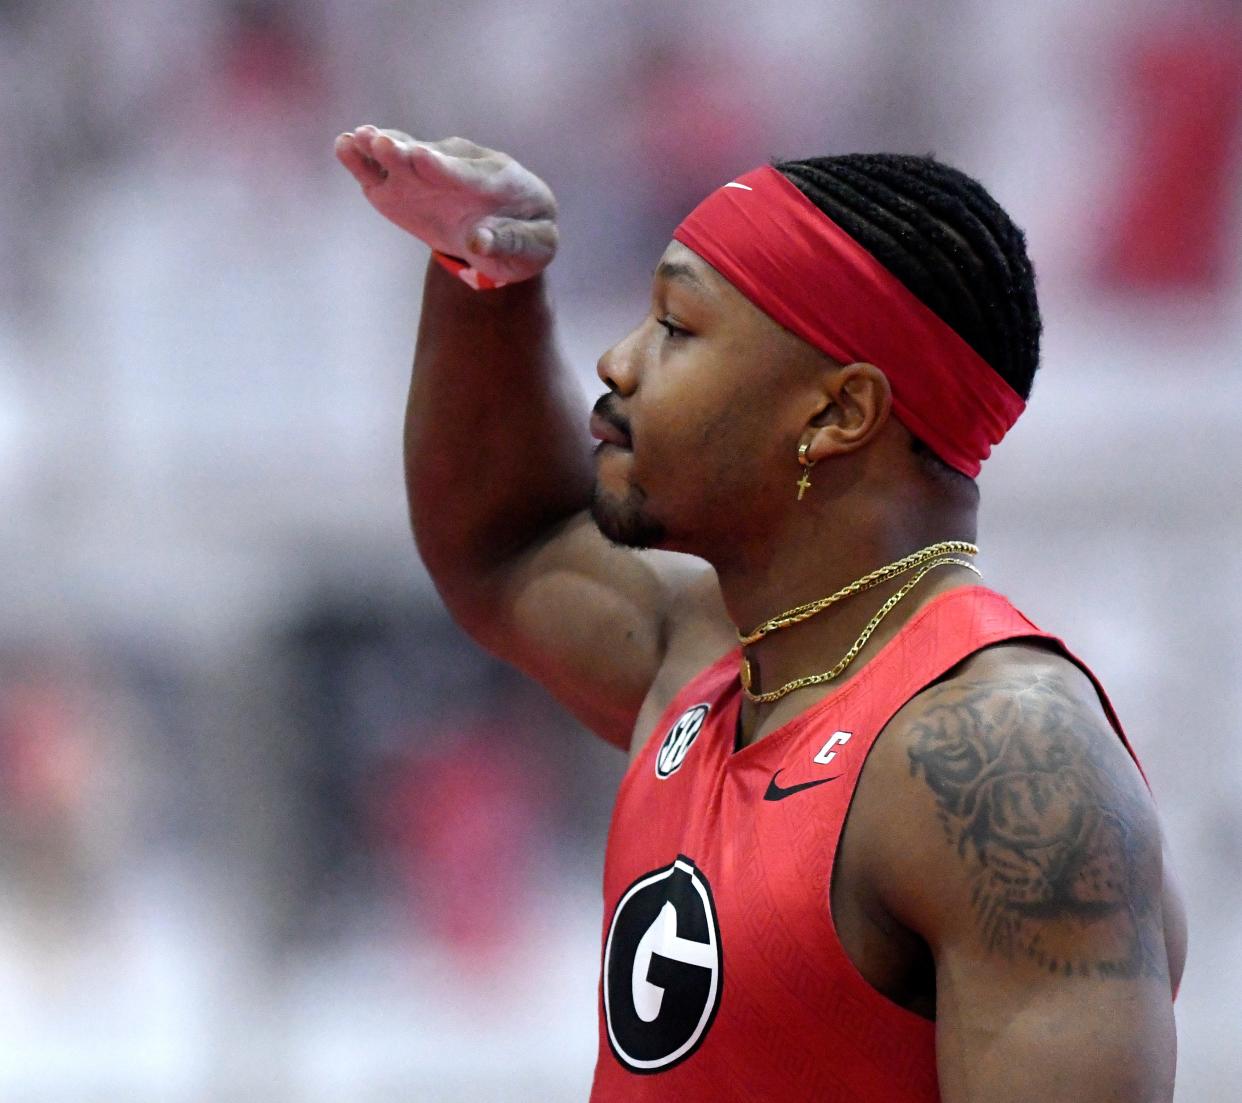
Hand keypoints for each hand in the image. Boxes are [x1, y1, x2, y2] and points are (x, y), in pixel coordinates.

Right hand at [335, 126, 558, 284]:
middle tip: (380, 142)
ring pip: (405, 158)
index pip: (468, 174)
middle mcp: (460, 167)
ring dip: (380, 150)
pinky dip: (365, 161)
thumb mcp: (534, 246)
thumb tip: (478, 242)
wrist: (513, 227)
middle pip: (431, 159)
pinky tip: (345, 146)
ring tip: (353, 140)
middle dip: (407, 153)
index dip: (445, 168)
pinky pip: (385, 171)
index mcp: (500, 180)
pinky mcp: (407, 184)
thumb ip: (511, 242)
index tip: (423, 159)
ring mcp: (431, 173)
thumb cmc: (529, 236)